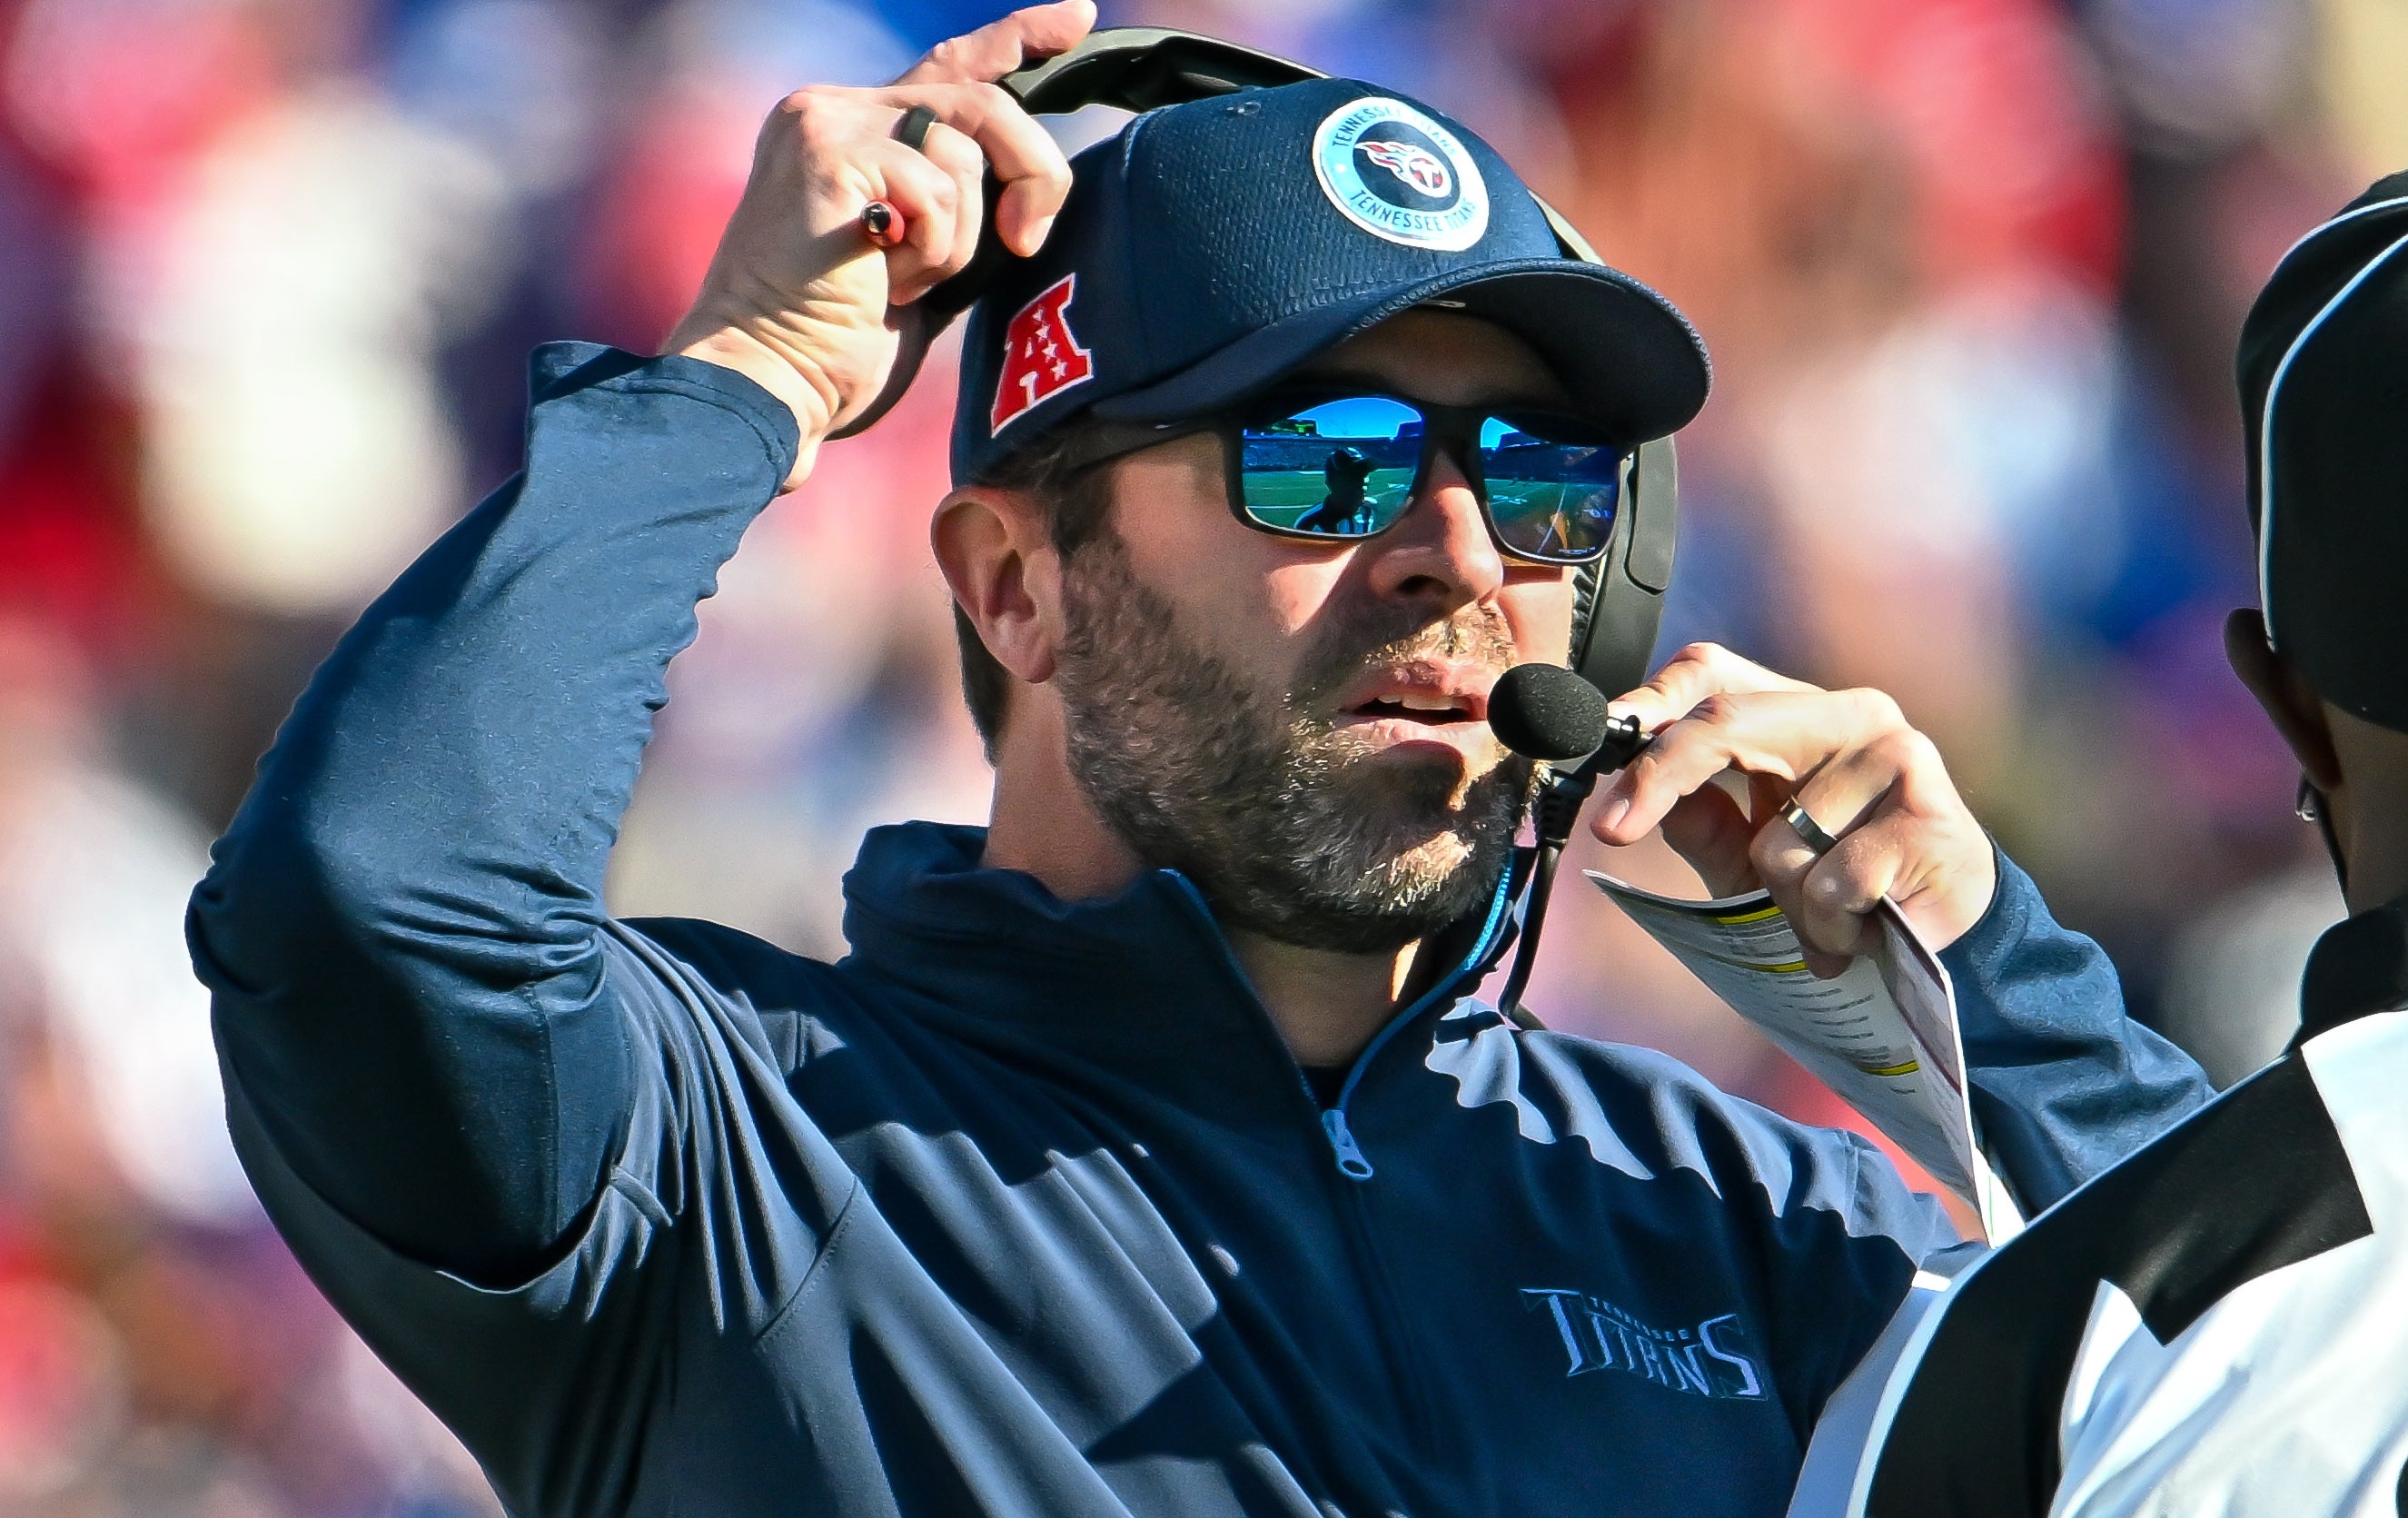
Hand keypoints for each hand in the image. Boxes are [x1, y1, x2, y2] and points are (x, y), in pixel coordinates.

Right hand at [665, 1, 1091, 478]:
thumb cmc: (841, 345)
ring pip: (964, 152)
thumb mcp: (923, 259)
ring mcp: (828, 121)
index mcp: (855, 128)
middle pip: (983, 100)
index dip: (1020, 38)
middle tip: (1026, 240)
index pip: (952, 66)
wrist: (774, 380)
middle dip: (1033, 173)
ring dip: (957, 240)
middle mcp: (836, 108)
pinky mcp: (830, 149)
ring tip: (896, 282)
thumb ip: (959, 204)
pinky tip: (881, 279)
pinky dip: (932, 251)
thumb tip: (1029, 191)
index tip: (1077, 18)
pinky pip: (936, 189)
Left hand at [1589, 643, 1996, 975]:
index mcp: (1801, 714)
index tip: (1598, 747)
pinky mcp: (1927, 817)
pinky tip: (1866, 930)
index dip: (1649, 702)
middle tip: (1614, 831)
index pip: (1713, 673)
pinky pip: (1829, 883)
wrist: (1946, 955)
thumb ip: (1700, 820)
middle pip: (1728, 722)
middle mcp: (1851, 716)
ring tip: (1827, 918)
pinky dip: (1829, 927)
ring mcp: (1896, 759)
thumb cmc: (1841, 897)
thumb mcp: (1750, 861)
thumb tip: (1627, 789)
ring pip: (1777, 834)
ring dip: (1784, 900)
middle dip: (1662, 778)